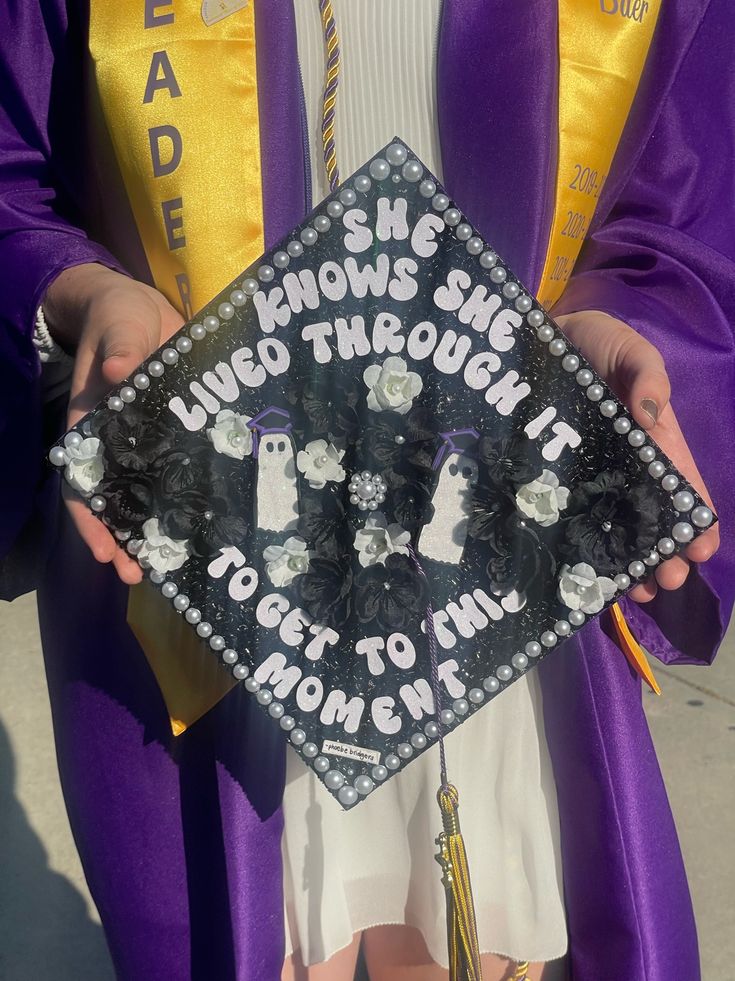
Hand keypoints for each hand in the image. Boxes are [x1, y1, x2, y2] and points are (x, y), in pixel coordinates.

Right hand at [45, 263, 184, 582]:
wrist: (145, 310)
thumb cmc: (120, 318)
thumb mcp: (120, 325)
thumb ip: (123, 344)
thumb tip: (123, 366)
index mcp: (93, 425)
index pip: (84, 480)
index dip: (91, 519)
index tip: (102, 551)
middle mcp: (117, 443)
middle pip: (116, 499)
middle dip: (124, 538)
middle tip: (137, 575)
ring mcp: (147, 443)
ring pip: (148, 495)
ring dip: (156, 529)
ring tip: (170, 566)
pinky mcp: (177, 436)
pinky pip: (179, 473)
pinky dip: (185, 499)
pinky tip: (205, 524)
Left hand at [555, 310, 719, 602]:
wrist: (535, 339)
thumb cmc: (593, 341)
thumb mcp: (628, 348)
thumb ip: (645, 373)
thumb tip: (651, 412)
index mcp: (651, 436)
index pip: (678, 480)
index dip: (692, 514)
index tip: (702, 549)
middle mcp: (625, 461)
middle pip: (649, 511)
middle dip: (664, 548)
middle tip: (669, 582)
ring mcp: (589, 470)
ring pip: (615, 521)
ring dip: (629, 558)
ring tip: (638, 591)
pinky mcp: (556, 474)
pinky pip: (574, 511)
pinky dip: (585, 543)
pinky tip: (590, 572)